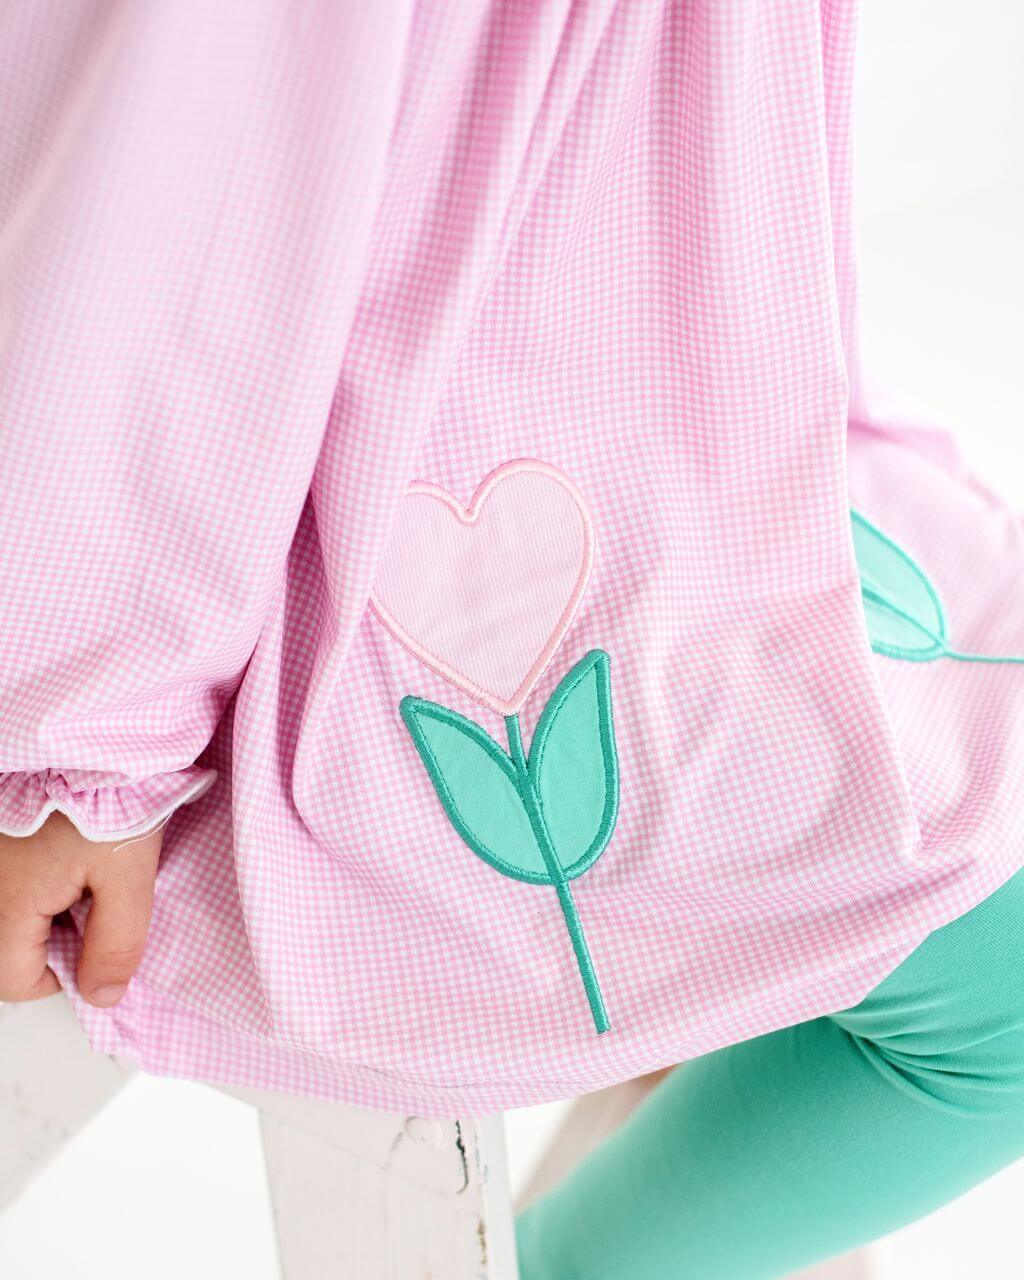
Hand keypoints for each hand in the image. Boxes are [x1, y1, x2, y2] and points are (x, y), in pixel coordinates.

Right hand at [0, 811, 162, 1006]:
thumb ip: (115, 944)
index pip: (15, 982)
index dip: (62, 979)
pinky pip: (16, 881)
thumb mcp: (127, 878)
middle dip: (56, 942)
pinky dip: (44, 881)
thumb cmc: (110, 800)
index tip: (96, 954)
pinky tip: (74, 856)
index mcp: (10, 904)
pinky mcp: (2, 836)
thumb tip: (101, 994)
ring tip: (89, 877)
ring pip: (14, 913)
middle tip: (97, 909)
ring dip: (50, 910)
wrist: (100, 740)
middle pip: (11, 947)